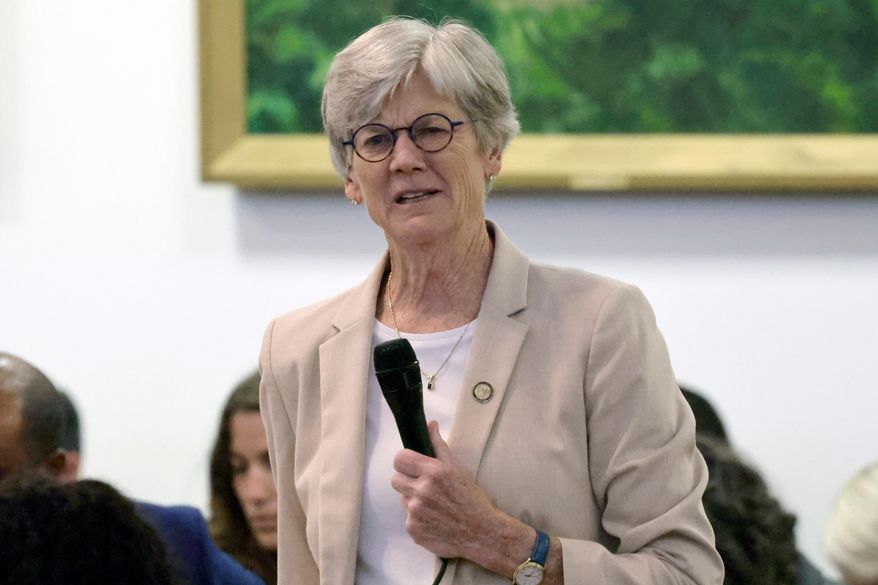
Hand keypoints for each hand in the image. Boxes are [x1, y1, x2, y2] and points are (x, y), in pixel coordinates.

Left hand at [391, 420, 501, 558]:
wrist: (482, 533)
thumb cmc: (472, 499)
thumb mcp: (458, 468)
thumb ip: (439, 446)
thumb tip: (430, 425)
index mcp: (433, 472)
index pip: (399, 459)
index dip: (404, 461)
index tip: (412, 466)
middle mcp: (421, 491)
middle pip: (395, 480)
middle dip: (407, 481)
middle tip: (423, 486)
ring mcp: (415, 512)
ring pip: (402, 500)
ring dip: (413, 500)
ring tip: (433, 505)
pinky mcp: (413, 530)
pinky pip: (408, 519)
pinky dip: (418, 519)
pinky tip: (434, 520)